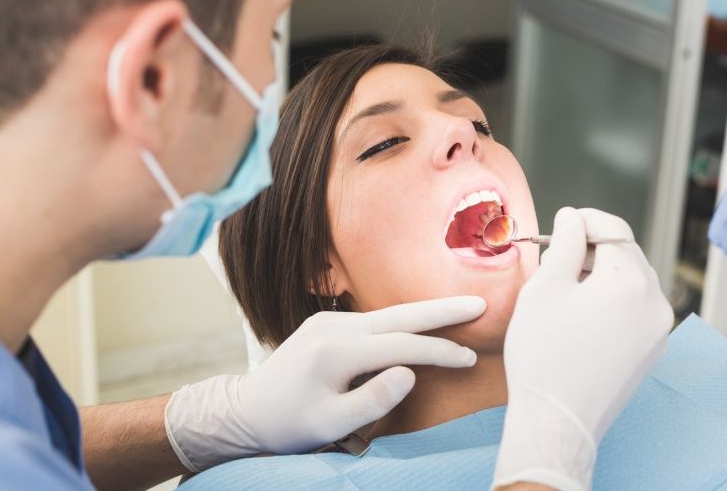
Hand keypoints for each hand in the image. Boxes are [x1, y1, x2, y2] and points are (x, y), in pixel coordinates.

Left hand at [165, 295, 485, 471]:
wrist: (246, 410)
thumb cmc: (289, 424)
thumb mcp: (330, 424)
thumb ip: (372, 399)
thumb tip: (409, 372)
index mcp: (336, 351)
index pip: (401, 346)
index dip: (439, 351)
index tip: (471, 358)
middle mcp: (334, 326)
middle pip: (399, 315)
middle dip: (442, 310)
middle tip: (480, 302)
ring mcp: (329, 322)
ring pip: (388, 314)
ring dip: (424, 314)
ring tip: (460, 310)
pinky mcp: (326, 325)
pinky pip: (373, 320)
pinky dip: (402, 321)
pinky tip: (420, 323)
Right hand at [493, 208, 673, 490]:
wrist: (557, 419)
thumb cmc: (544, 354)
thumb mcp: (546, 288)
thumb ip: (564, 244)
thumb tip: (573, 218)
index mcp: (631, 282)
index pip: (614, 230)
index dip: (586, 220)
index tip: (562, 222)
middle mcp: (656, 304)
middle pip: (627, 254)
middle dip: (593, 248)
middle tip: (556, 257)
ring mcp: (658, 331)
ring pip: (632, 282)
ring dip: (602, 273)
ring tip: (565, 287)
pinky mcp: (651, 351)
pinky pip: (635, 309)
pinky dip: (611, 299)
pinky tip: (580, 313)